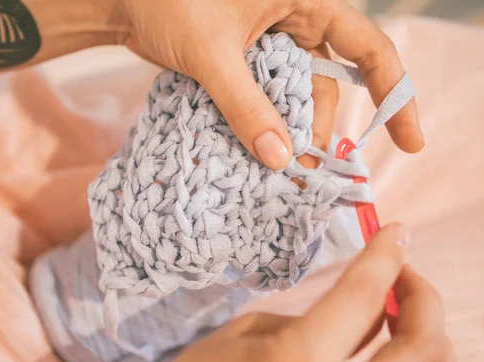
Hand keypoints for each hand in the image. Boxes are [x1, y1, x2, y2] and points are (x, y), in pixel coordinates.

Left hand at [117, 0, 423, 169]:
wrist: (125, 1)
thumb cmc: (166, 1)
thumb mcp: (210, 53)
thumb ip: (244, 104)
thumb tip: (279, 158)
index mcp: (303, 2)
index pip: (366, 47)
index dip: (396, 94)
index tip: (409, 141)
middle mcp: (293, 23)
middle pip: (327, 83)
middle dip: (323, 128)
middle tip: (312, 173)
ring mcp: (268, 46)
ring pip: (294, 96)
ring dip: (291, 132)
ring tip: (282, 172)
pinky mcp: (245, 63)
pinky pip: (266, 98)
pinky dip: (265, 124)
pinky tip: (260, 152)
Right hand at [142, 224, 456, 361]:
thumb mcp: (247, 335)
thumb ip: (314, 322)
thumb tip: (365, 314)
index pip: (360, 296)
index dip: (384, 256)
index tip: (396, 234)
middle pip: (421, 349)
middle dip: (423, 299)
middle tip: (404, 274)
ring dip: (429, 342)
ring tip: (401, 317)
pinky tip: (393, 357)